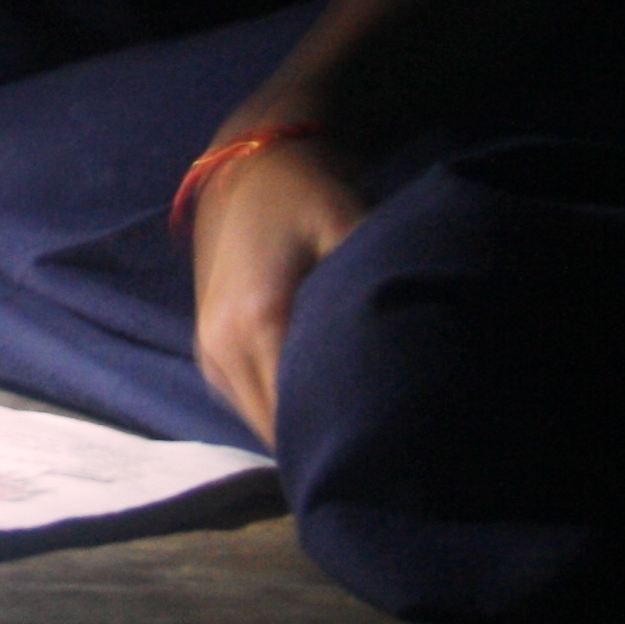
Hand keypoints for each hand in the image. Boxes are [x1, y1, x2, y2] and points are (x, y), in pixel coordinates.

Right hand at [186, 136, 367, 444]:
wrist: (250, 159)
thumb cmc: (307, 190)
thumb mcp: (347, 226)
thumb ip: (369, 288)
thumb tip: (415, 350)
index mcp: (257, 321)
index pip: (295, 418)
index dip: (337, 447)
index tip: (385, 464)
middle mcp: (223, 346)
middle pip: (275, 432)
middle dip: (321, 449)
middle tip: (379, 462)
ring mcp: (209, 350)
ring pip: (257, 423)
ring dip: (298, 434)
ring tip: (352, 443)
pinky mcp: (209, 349)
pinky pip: (246, 403)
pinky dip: (279, 413)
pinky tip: (318, 412)